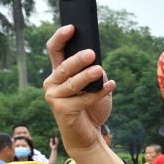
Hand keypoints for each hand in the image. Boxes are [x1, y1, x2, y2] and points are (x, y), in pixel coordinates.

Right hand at [44, 25, 115, 155]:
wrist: (89, 136)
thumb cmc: (92, 109)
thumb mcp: (96, 88)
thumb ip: (95, 75)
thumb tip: (97, 64)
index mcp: (58, 74)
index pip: (54, 50)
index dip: (60, 37)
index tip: (71, 27)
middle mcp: (52, 84)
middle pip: (64, 66)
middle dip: (78, 59)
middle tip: (92, 53)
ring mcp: (54, 97)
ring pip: (73, 83)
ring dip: (88, 76)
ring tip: (100, 70)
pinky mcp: (62, 110)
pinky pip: (83, 99)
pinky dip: (99, 92)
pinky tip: (111, 86)